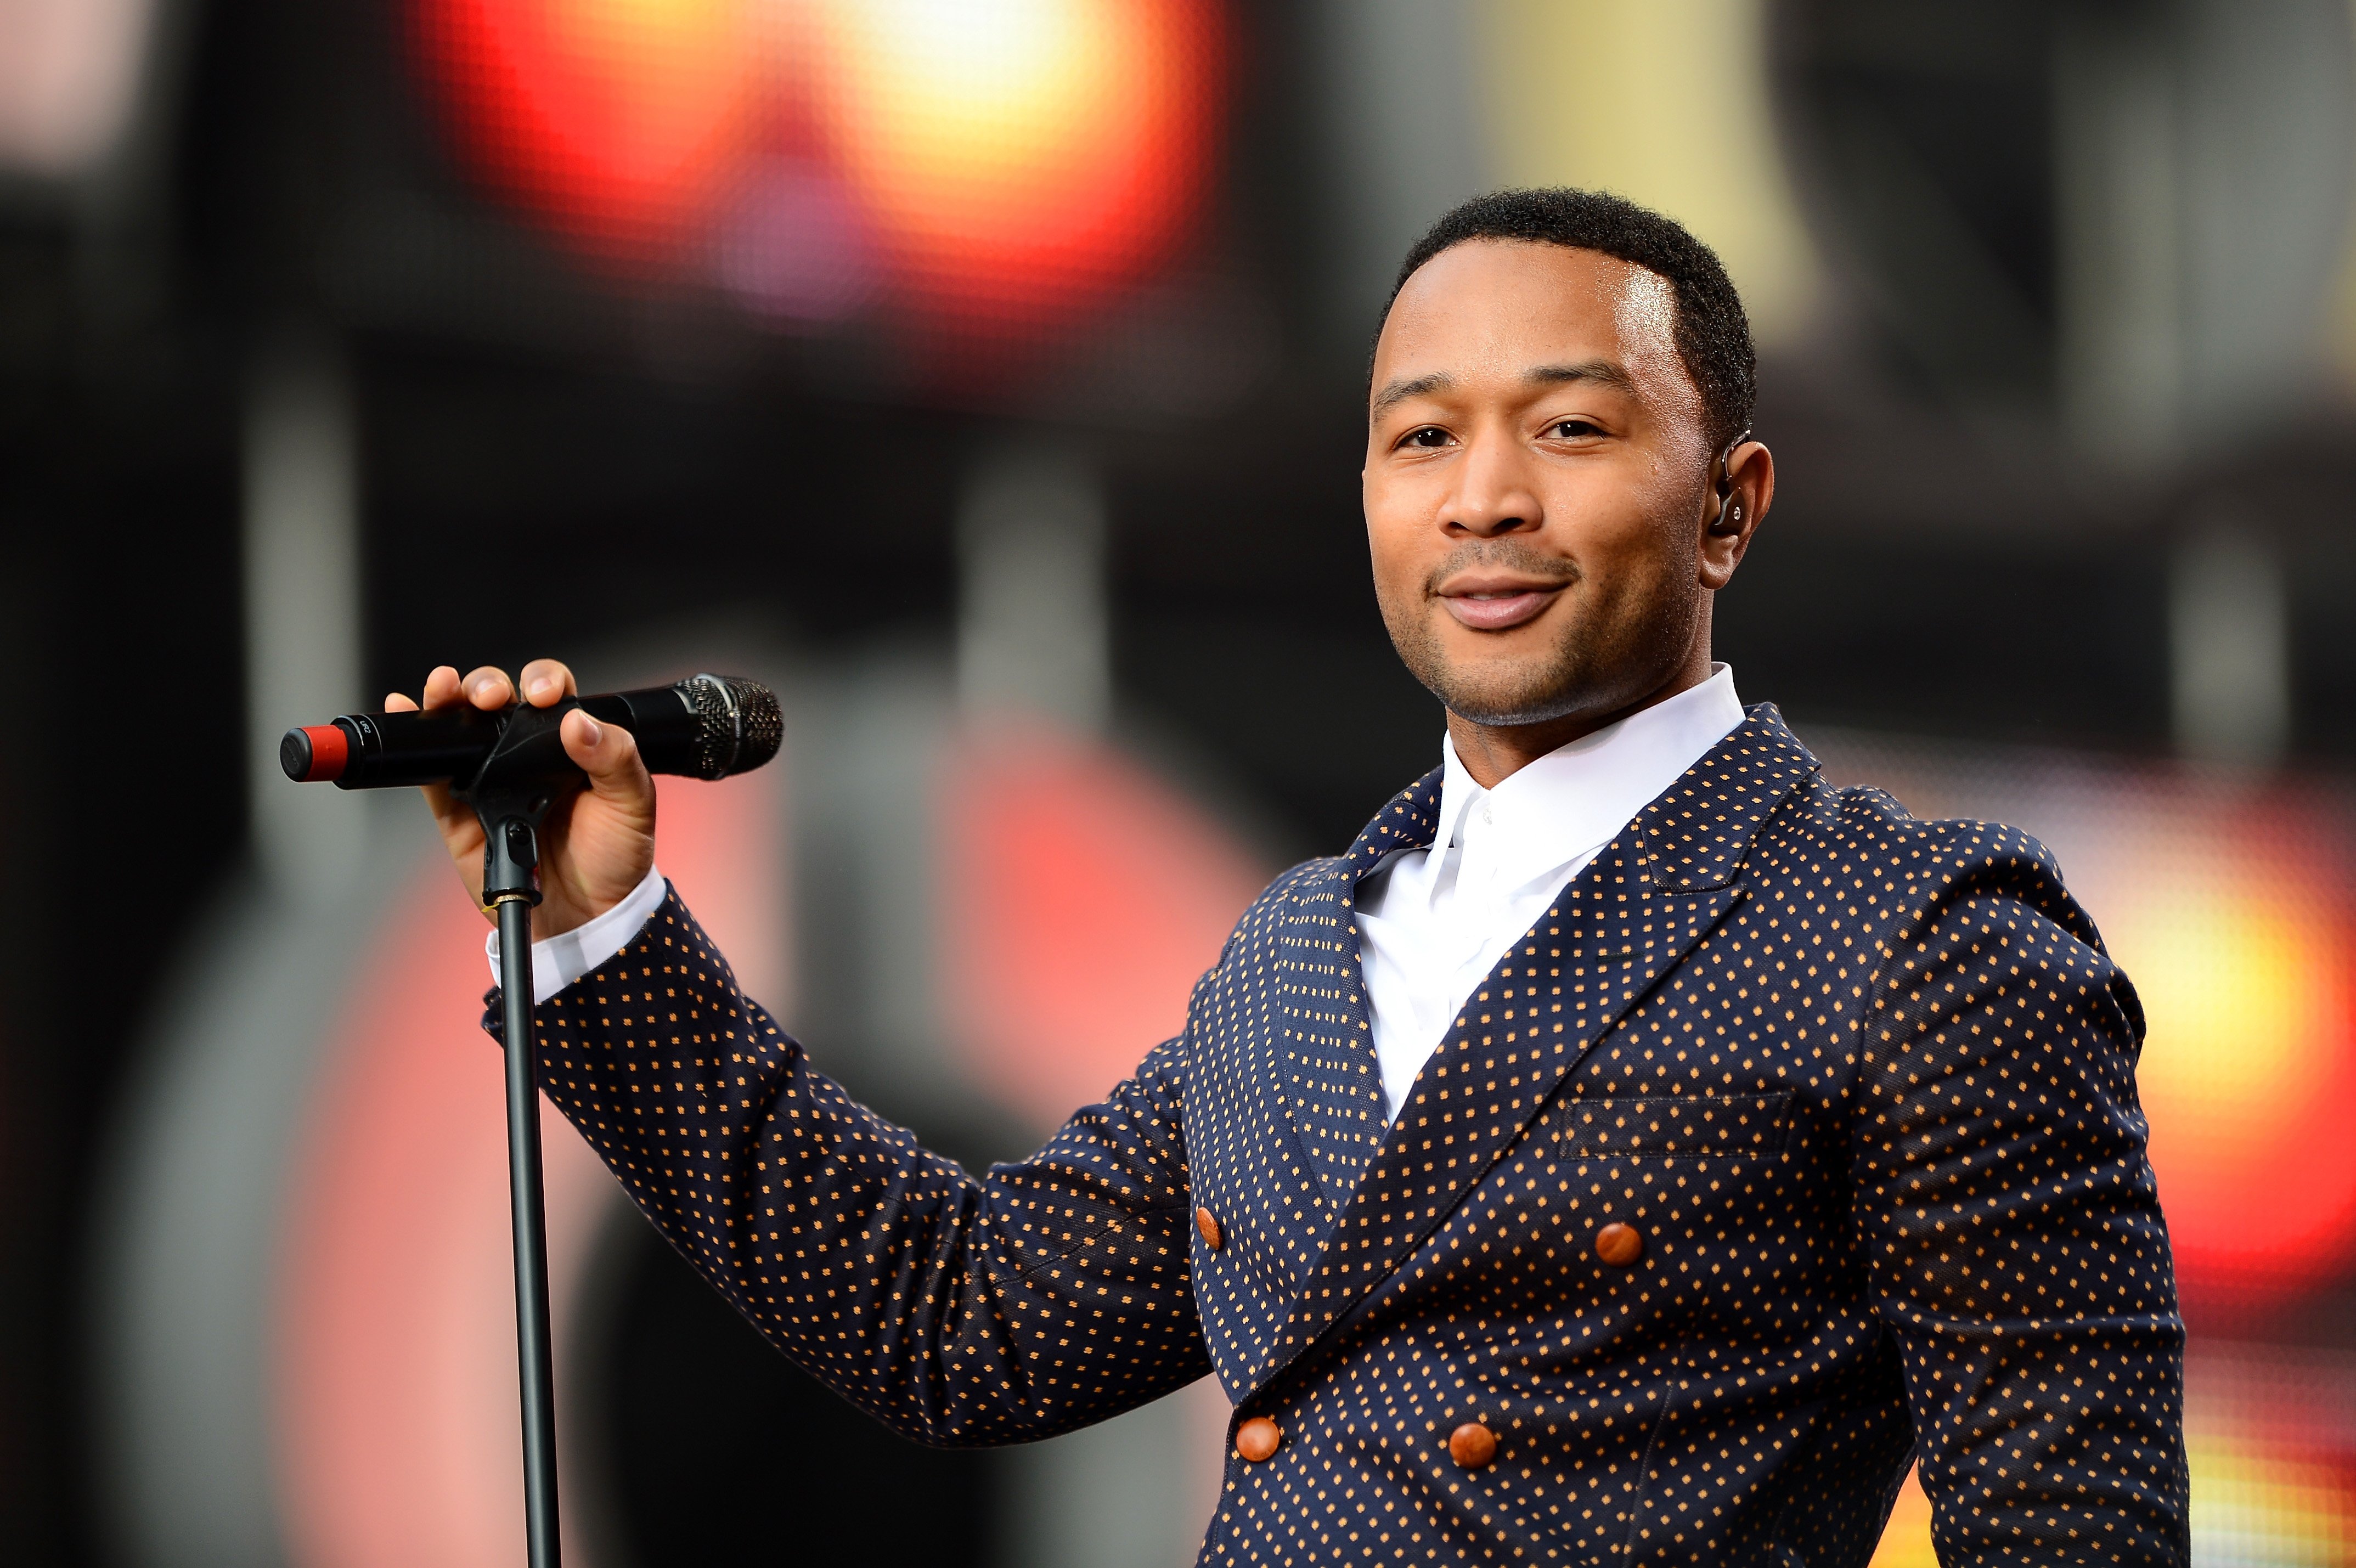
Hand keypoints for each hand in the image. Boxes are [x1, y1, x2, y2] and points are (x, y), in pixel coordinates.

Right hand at [387, 658, 656, 938]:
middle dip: (487, 684)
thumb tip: (578, 722)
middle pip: (498, 698)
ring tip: (442, 690)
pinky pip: (432, 770)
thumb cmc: (615, 856)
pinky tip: (404, 707)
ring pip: (462, 724)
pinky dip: (416, 742)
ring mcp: (490, 777)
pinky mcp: (459, 808)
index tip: (541, 695)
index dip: (543, 682)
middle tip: (490, 697)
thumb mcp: (632, 804)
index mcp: (572, 741)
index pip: (552, 694)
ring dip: (447, 700)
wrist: (585, 915)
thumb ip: (614, 758)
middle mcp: (527, 751)